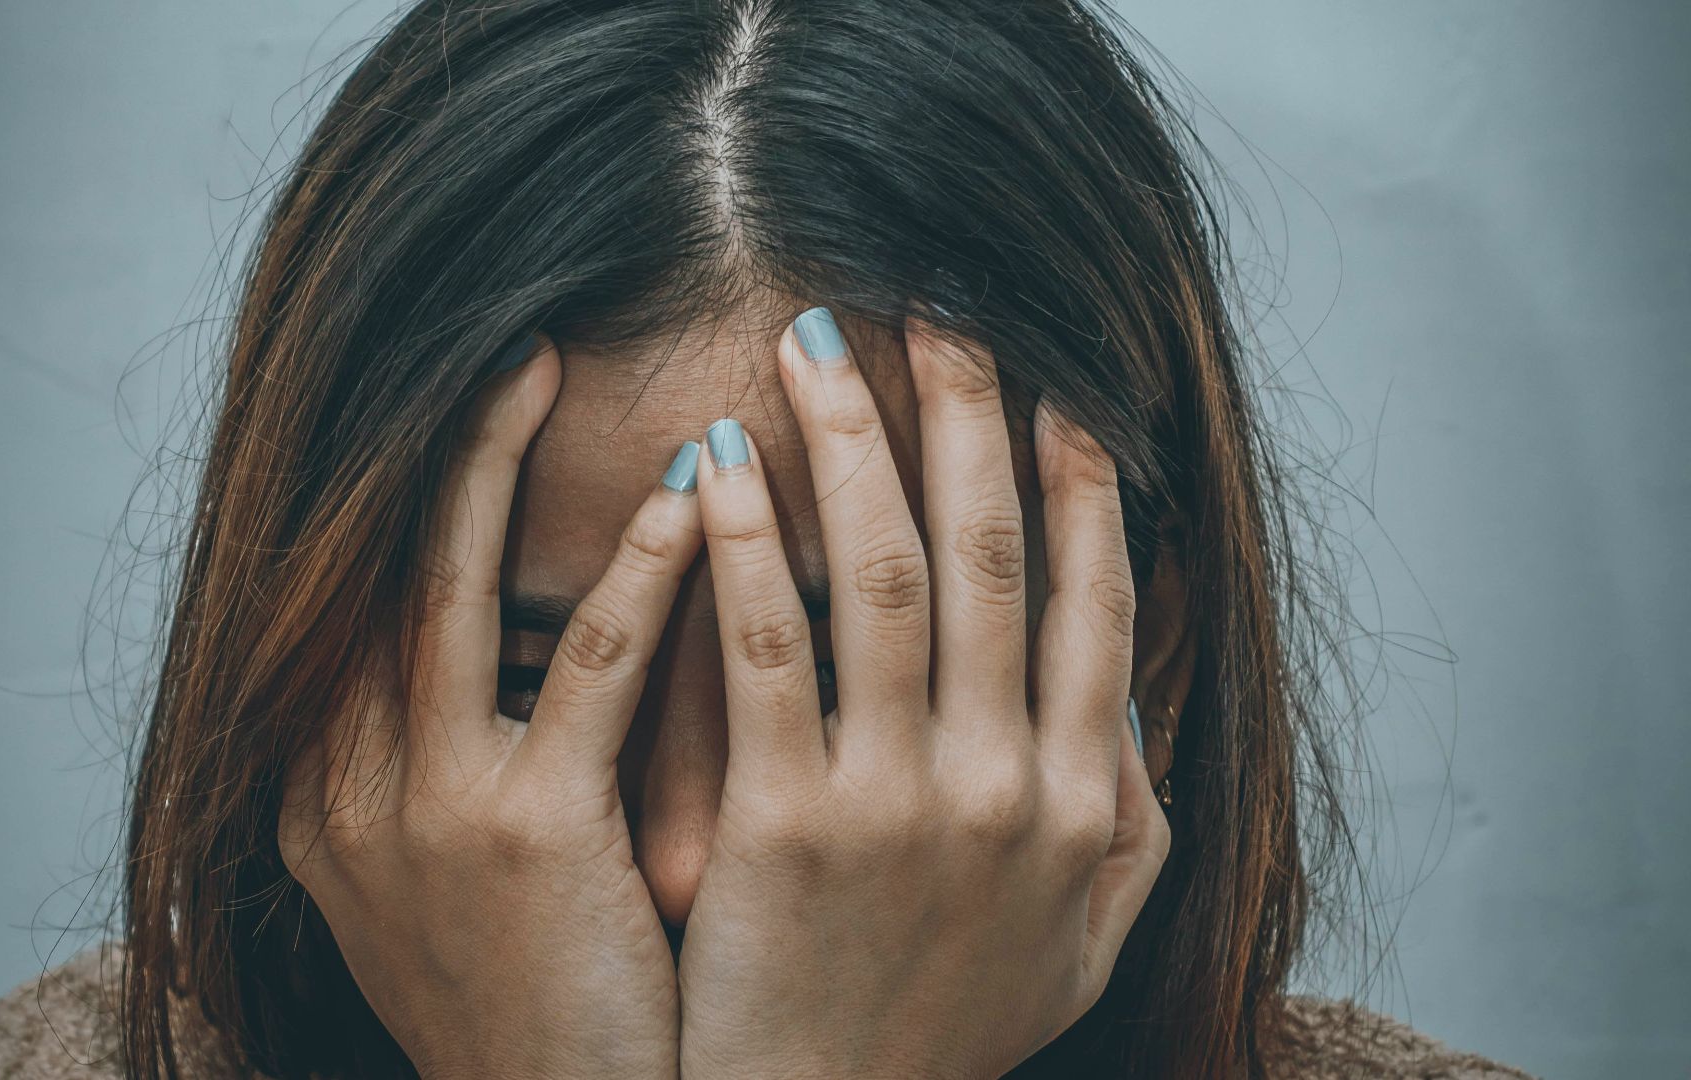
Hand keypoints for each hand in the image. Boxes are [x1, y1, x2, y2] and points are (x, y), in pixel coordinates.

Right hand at [277, 339, 697, 1079]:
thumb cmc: (531, 1007)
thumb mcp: (448, 885)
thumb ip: (451, 768)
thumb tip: (512, 653)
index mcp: (326, 794)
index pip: (353, 602)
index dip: (401, 493)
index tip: (463, 404)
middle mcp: (346, 786)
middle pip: (377, 569)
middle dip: (432, 447)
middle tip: (498, 341)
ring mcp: (425, 809)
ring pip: (450, 587)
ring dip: (496, 463)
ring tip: (546, 363)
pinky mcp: (523, 835)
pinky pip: (587, 667)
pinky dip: (637, 570)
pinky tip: (691, 494)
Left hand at [676, 309, 1170, 1078]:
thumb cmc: (946, 1028)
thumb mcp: (1081, 933)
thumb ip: (1126, 808)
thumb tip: (1128, 678)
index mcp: (1087, 801)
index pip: (1094, 598)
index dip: (1076, 477)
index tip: (1052, 380)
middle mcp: (1012, 786)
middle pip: (991, 554)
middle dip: (966, 413)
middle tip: (936, 303)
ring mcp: (901, 802)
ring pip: (886, 575)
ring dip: (854, 443)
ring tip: (814, 342)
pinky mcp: (786, 826)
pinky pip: (768, 651)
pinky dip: (746, 546)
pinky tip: (718, 463)